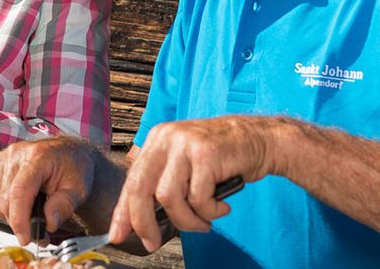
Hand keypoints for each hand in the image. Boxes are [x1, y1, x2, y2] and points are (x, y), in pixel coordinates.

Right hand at [0, 137, 97, 244]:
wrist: (66, 154)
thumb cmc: (72, 168)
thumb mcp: (79, 189)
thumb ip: (65, 205)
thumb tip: (49, 224)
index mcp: (37, 157)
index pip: (19, 191)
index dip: (19, 219)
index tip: (26, 238)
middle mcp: (15, 155)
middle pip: (6, 201)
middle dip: (21, 224)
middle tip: (40, 233)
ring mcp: (1, 159)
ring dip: (13, 218)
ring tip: (33, 218)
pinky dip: (5, 209)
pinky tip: (22, 205)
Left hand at [110, 116, 292, 250]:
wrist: (262, 139)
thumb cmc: (224, 157)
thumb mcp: (186, 163)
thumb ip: (165, 184)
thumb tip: (143, 222)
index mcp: (158, 140)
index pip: (132, 180)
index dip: (122, 212)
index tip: (117, 235)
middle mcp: (167, 138)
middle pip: (141, 189)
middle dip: (144, 222)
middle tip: (152, 241)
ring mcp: (186, 144)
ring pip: (169, 198)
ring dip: (187, 220)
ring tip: (204, 222)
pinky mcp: (207, 154)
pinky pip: (198, 198)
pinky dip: (210, 212)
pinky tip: (221, 208)